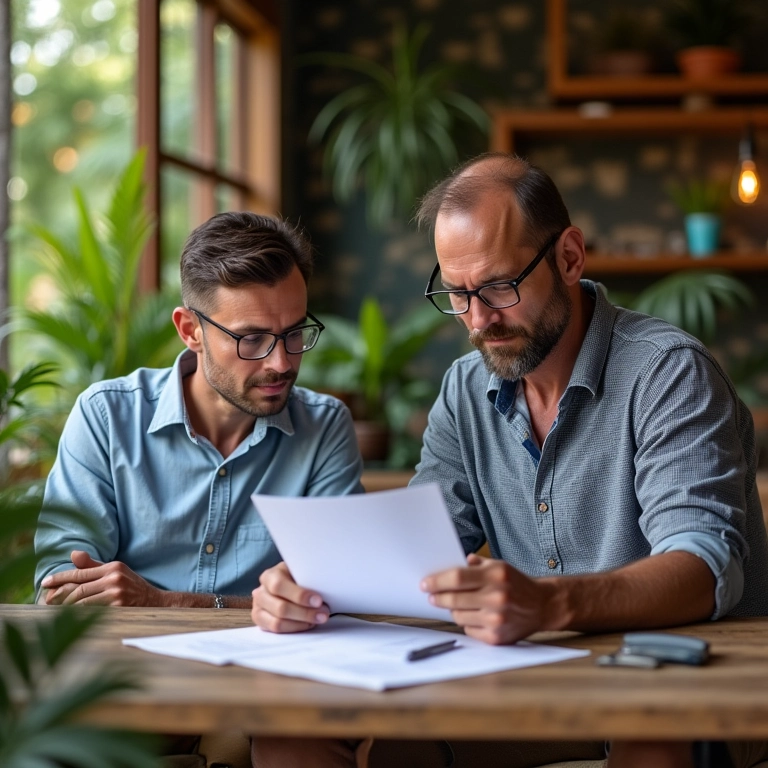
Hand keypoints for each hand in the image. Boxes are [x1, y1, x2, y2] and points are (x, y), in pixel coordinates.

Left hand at [40, 550, 164, 606]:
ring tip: (55, 610)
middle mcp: (114, 578)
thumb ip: (93, 565)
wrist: (154, 601)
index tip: (45, 583)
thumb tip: (73, 554)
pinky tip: (70, 618)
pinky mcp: (118, 608)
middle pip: (79, 589)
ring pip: (83, 602)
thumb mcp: (115, 571)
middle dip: (59, 596)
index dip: (60, 578)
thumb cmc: (131, 586)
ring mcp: (117, 594)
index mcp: (112, 567)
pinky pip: (92, 613)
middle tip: (46, 600)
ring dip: (66, 608)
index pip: (80, 572)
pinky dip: (79, 616)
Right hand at [251, 562, 328, 632]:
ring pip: (278, 622)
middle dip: (305, 613)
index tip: (318, 600)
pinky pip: (277, 631)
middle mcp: (261, 592)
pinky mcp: (261, 622)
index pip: (279, 586)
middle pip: (280, 608)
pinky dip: (295, 628)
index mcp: (270, 575)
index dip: (299, 595)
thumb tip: (325, 587)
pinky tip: (308, 624)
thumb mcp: (300, 572)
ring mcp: (258, 608)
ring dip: (302, 623)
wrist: (287, 585)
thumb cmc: (297, 578)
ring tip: (318, 619)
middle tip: (324, 613)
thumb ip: (307, 578)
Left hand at [420, 554, 555, 644]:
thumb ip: (476, 564)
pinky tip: (474, 616)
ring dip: (452, 610)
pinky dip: (466, 623)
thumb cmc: (516, 583)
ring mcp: (497, 619)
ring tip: (456, 605)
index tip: (425, 584)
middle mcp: (497, 597)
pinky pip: (468, 630)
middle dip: (438, 597)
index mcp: (496, 575)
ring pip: (458, 616)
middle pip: (454, 599)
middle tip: (432, 596)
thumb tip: (451, 563)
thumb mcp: (499, 565)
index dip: (437, 581)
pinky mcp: (497, 637)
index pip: (457, 578)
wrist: (542, 606)